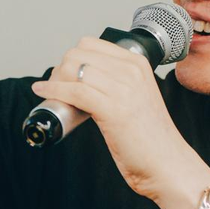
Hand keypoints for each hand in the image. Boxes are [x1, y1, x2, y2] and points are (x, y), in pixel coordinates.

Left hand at [31, 37, 209, 202]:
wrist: (166, 164)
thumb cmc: (149, 138)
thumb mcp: (136, 97)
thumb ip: (117, 84)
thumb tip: (82, 79)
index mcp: (137, 63)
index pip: (91, 44)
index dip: (71, 59)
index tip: (65, 77)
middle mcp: (131, 70)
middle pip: (78, 54)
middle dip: (60, 69)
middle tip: (59, 90)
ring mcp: (123, 88)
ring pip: (73, 69)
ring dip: (55, 82)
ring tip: (55, 98)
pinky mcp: (113, 108)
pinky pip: (74, 90)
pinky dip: (53, 91)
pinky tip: (43, 93)